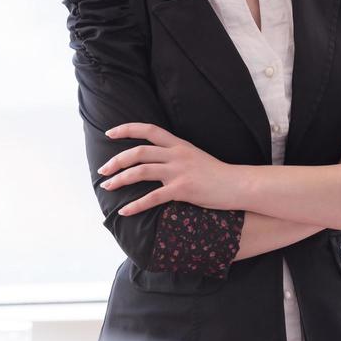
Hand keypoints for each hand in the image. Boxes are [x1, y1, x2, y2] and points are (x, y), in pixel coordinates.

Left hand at [98, 121, 245, 215]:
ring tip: (107, 187)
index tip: (110, 132)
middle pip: (139, 152)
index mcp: (179, 144)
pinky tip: (124, 211)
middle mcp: (177, 155)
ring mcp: (179, 171)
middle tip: (103, 170)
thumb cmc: (216, 174)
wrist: (237, 184)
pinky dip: (135, 205)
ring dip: (120, 179)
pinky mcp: (182, 190)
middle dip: (117, 161)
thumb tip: (156, 161)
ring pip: (141, 171)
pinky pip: (152, 197)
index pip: (149, 130)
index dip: (128, 129)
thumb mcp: (195, 157)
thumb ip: (175, 156)